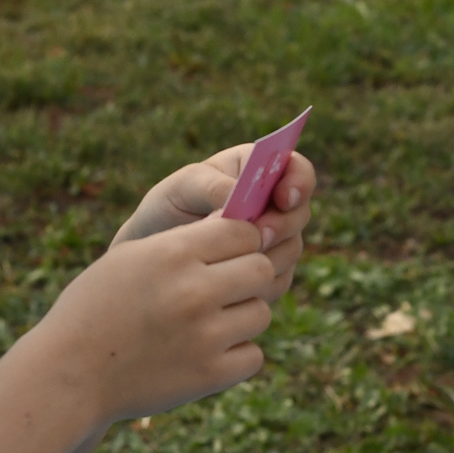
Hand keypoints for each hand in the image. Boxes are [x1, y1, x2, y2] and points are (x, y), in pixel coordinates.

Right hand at [15, 213, 280, 423]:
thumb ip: (185, 242)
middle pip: (261, 269)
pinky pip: (252, 356)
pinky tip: (207, 353)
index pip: (243, 230)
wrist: (68, 375)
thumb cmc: (97, 308)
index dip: (243, 239)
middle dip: (248, 276)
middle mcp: (194, 291)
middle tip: (227, 288)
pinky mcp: (209, 375)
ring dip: (242, 316)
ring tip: (209, 323)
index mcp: (173, 254)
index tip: (231, 252)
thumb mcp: (131, 258)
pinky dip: (236, 356)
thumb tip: (243, 228)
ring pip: (261, 313)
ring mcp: (205, 335)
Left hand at [115, 146, 315, 297]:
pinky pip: (279, 278)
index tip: (284, 197)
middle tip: (260, 235)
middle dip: (283, 225)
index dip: (300, 182)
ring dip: (269, 254)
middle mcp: (272, 204)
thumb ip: (213, 187)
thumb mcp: (182, 188)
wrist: (152, 252)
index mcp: (257, 171)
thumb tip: (240, 198)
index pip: (297, 169)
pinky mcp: (267, 271)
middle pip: (301, 212)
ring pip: (293, 248)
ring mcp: (274, 239)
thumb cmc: (167, 209)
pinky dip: (260, 281)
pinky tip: (232, 283)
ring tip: (233, 260)